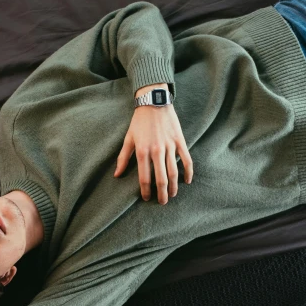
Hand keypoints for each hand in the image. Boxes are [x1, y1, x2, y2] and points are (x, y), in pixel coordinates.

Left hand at [113, 84, 192, 204]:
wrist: (153, 102)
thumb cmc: (139, 122)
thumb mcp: (128, 139)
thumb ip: (123, 158)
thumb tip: (116, 174)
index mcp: (142, 152)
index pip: (144, 178)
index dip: (146, 191)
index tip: (147, 198)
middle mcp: (156, 151)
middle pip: (161, 179)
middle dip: (162, 194)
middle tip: (163, 202)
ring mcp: (169, 146)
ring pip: (174, 172)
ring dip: (174, 186)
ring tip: (173, 195)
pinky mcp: (179, 141)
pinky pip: (186, 159)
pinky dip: (188, 171)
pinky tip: (187, 181)